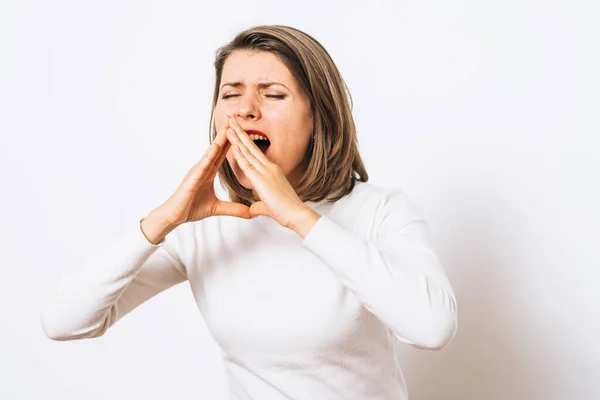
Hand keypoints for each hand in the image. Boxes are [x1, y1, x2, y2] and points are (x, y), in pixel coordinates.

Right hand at [157, 115, 251, 225]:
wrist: (175, 216)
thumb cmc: (191, 208)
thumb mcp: (217, 208)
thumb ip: (233, 209)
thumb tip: (249, 213)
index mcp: (210, 172)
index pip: (223, 153)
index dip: (232, 141)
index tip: (241, 129)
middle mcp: (204, 167)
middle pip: (218, 147)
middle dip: (227, 132)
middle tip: (235, 117)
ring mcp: (198, 171)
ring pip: (211, 152)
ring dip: (220, 139)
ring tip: (229, 126)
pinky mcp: (192, 177)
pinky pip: (202, 164)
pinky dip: (210, 155)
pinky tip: (216, 146)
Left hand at [226, 116, 319, 233]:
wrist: (297, 215)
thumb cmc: (288, 211)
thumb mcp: (269, 206)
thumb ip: (259, 206)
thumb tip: (252, 210)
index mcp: (272, 172)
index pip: (255, 153)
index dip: (246, 142)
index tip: (238, 132)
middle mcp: (269, 168)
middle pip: (251, 147)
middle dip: (240, 132)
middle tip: (232, 119)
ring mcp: (266, 172)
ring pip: (248, 151)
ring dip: (237, 137)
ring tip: (229, 124)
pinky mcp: (262, 179)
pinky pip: (247, 163)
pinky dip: (239, 152)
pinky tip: (232, 142)